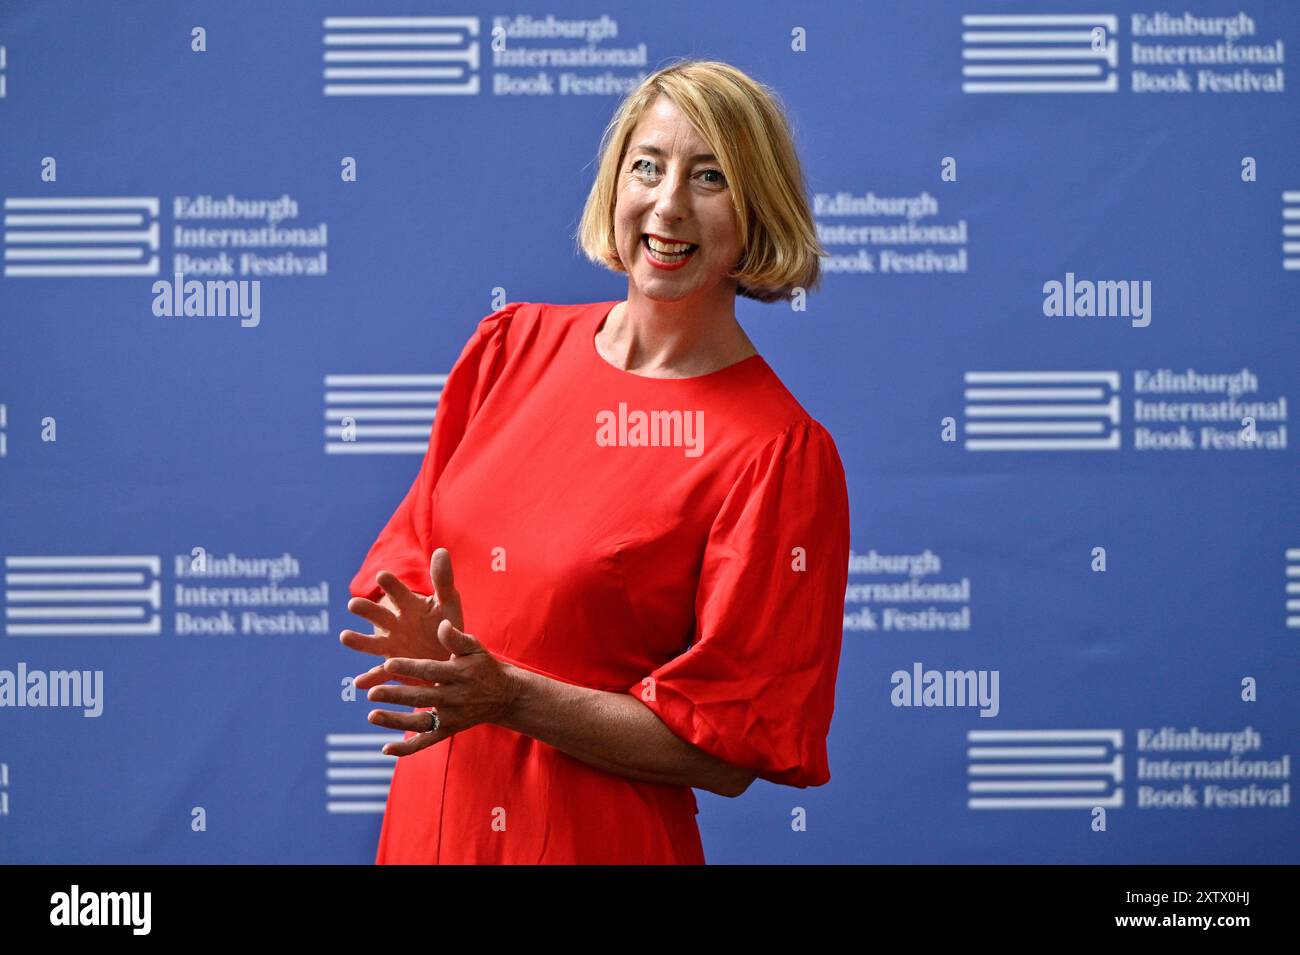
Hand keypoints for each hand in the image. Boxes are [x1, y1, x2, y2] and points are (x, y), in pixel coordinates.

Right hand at [339, 548, 463, 668]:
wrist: (450, 657)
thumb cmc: (447, 625)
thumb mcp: (449, 603)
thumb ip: (443, 580)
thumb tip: (441, 551)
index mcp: (409, 606)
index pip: (398, 592)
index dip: (391, 584)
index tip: (382, 575)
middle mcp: (395, 624)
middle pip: (378, 615)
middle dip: (366, 610)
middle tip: (353, 604)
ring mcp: (391, 646)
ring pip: (372, 643)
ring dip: (358, 641)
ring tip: (345, 637)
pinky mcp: (393, 668)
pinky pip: (379, 675)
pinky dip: (369, 679)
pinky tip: (359, 683)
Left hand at [364, 620, 521, 756]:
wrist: (504, 696)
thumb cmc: (483, 666)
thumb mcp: (475, 648)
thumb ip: (456, 637)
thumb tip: (442, 624)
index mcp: (458, 674)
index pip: (430, 671)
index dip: (409, 668)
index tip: (388, 664)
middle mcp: (454, 697)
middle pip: (421, 697)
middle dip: (396, 696)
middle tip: (371, 692)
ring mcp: (451, 717)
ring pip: (420, 723)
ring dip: (396, 721)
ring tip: (372, 716)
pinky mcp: (448, 730)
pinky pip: (426, 742)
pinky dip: (407, 749)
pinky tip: (385, 749)